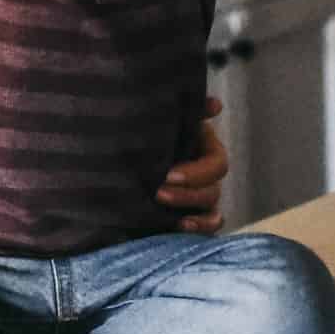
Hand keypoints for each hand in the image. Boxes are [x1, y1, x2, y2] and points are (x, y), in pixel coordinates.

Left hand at [156, 98, 229, 233]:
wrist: (118, 162)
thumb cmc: (146, 134)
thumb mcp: (163, 121)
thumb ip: (190, 112)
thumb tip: (216, 105)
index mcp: (205, 150)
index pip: (216, 165)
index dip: (196, 173)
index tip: (168, 175)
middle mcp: (206, 176)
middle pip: (212, 190)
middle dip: (188, 194)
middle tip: (158, 192)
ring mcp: (200, 198)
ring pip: (211, 211)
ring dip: (192, 213)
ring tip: (166, 212)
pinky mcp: (190, 215)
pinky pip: (206, 226)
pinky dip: (199, 228)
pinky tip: (181, 227)